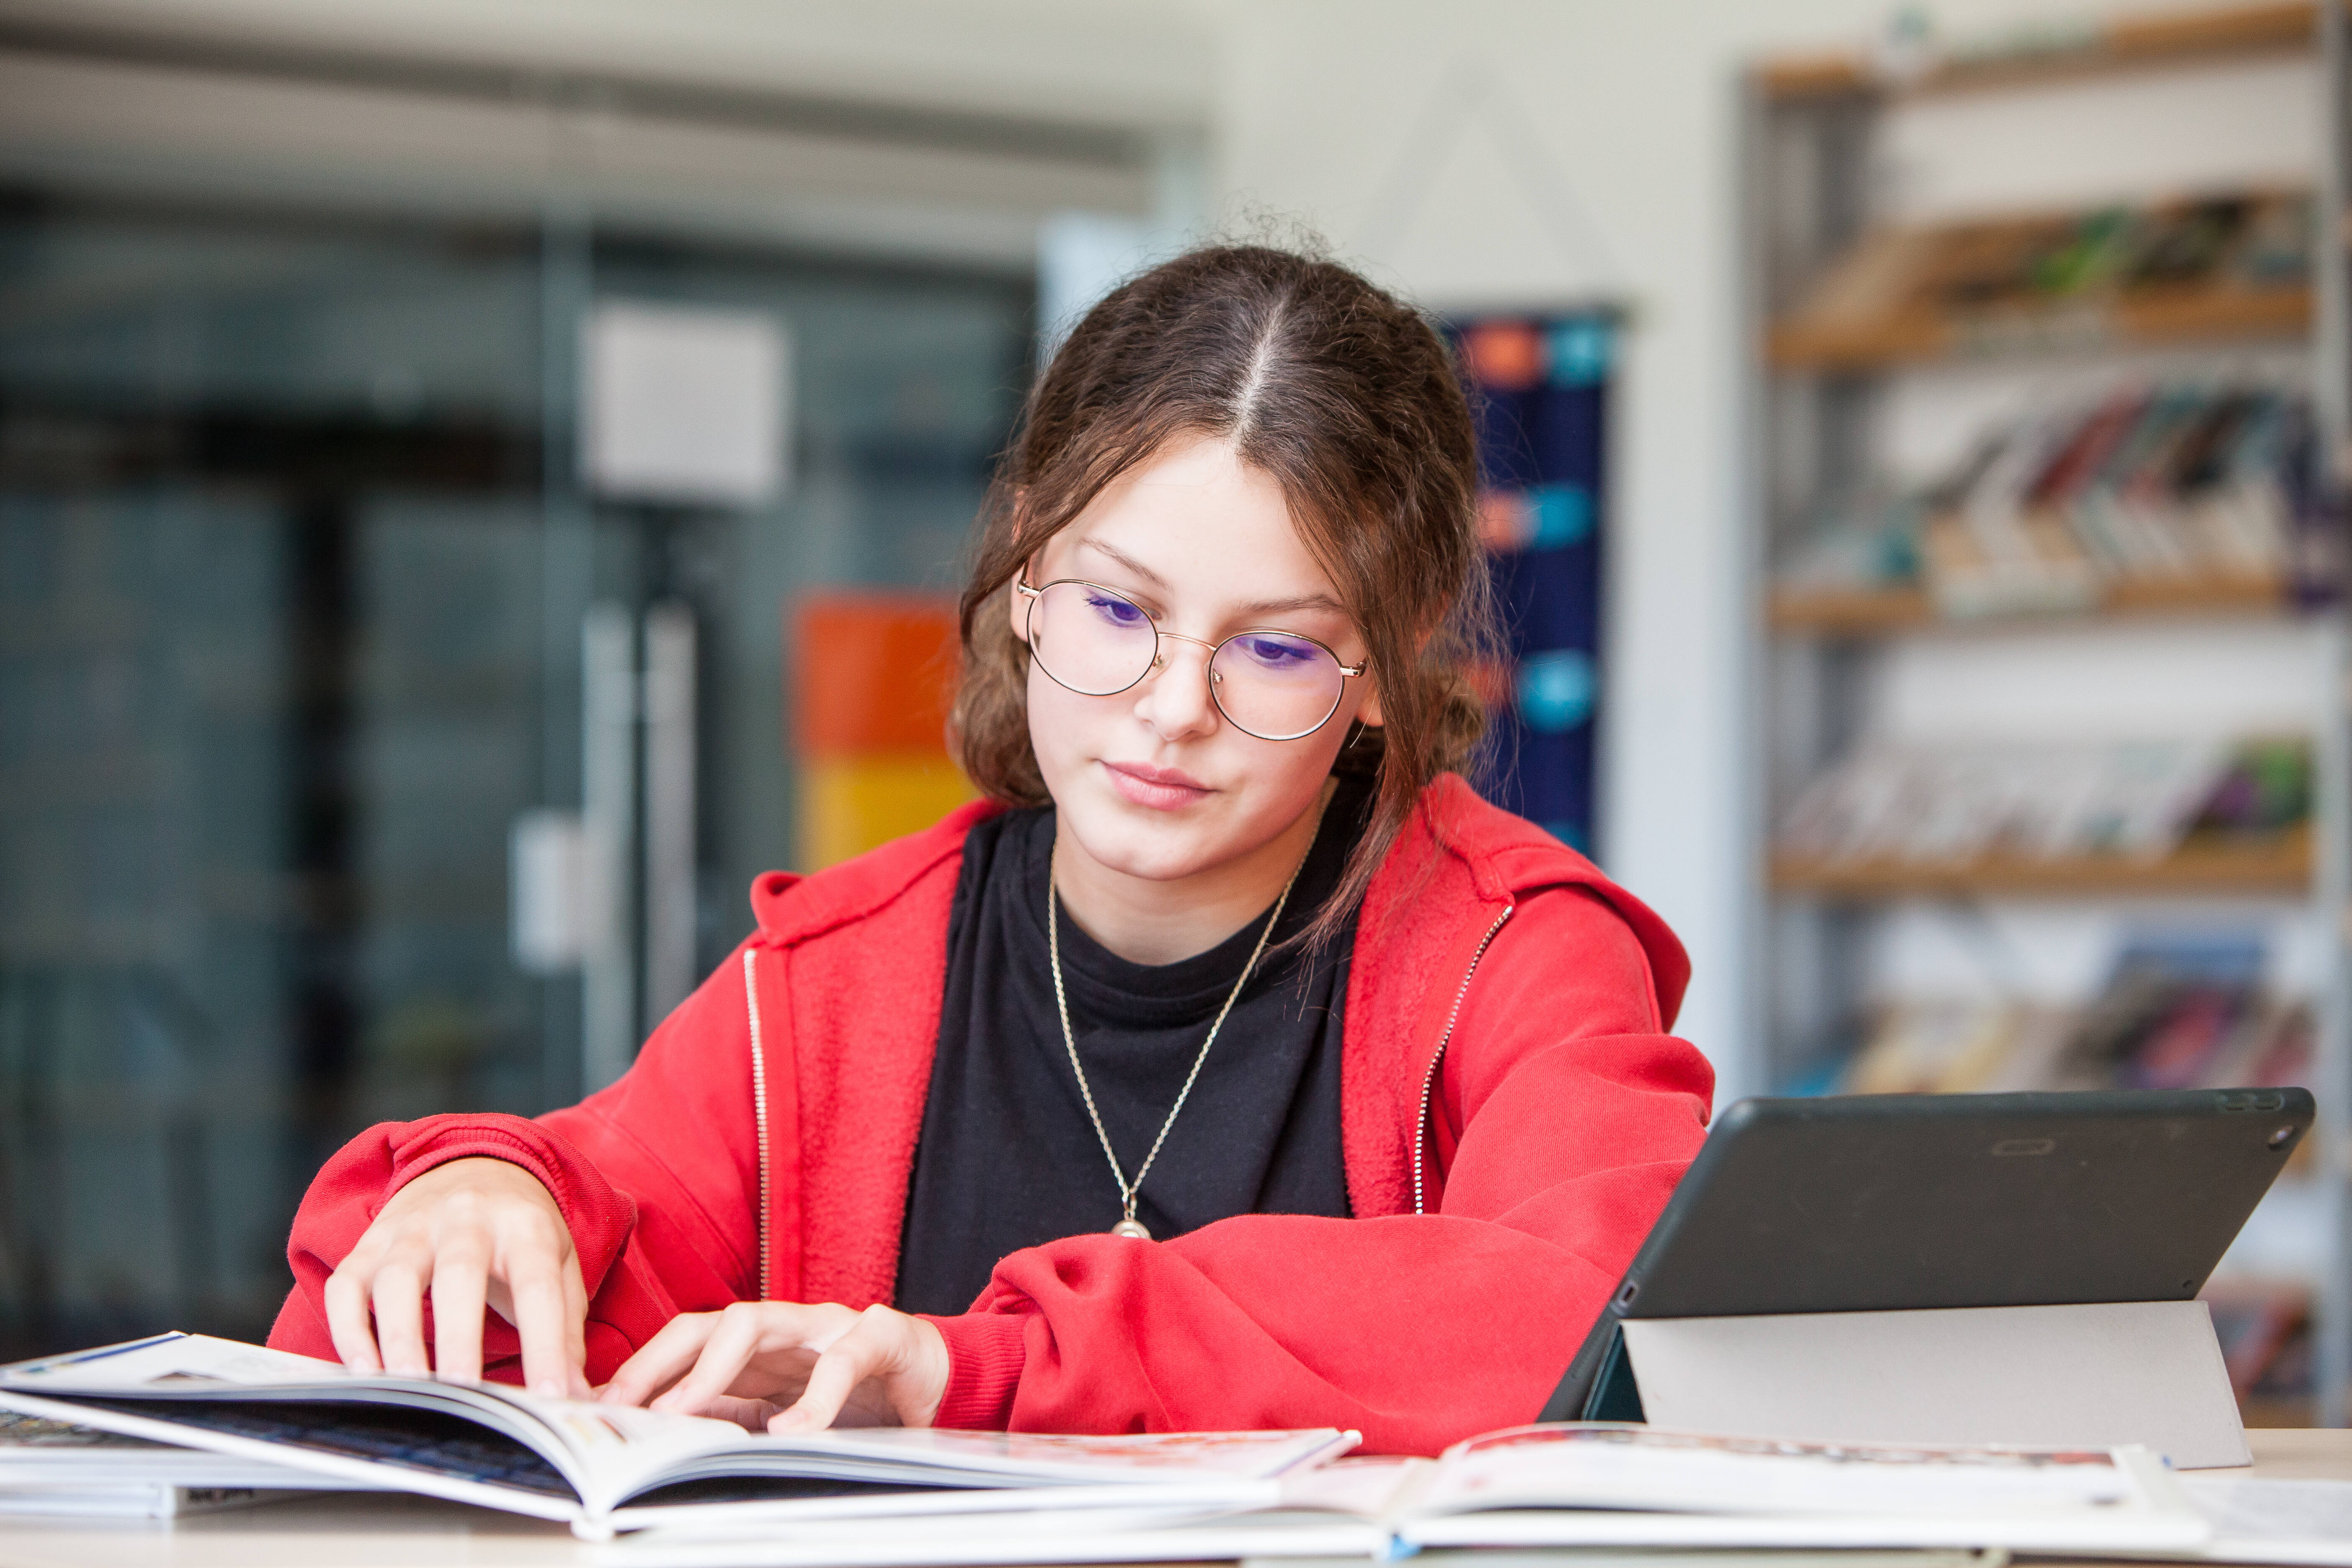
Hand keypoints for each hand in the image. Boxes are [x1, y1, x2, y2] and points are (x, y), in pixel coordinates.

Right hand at [322, 1156, 589, 1397]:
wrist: (473, 1165)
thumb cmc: (519, 1230)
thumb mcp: (559, 1262)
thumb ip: (567, 1329)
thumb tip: (574, 1396)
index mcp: (523, 1225)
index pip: (537, 1285)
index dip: (545, 1342)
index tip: (550, 1395)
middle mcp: (466, 1219)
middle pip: (460, 1273)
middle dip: (460, 1335)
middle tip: (462, 1389)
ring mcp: (412, 1228)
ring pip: (397, 1278)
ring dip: (398, 1335)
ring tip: (410, 1386)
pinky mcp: (369, 1244)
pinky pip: (347, 1284)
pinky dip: (348, 1328)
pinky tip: (363, 1369)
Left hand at [599, 1301, 949, 1433]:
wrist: (944, 1381)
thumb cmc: (866, 1398)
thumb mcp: (788, 1415)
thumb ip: (736, 1416)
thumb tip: (667, 1434)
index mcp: (761, 1348)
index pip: (686, 1343)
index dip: (640, 1370)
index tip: (595, 1408)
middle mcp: (788, 1328)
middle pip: (707, 1323)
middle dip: (656, 1362)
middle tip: (618, 1407)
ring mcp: (831, 1326)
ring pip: (758, 1324)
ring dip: (712, 1370)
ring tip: (681, 1412)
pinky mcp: (882, 1335)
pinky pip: (843, 1360)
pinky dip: (816, 1398)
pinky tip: (793, 1432)